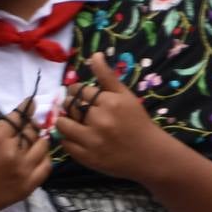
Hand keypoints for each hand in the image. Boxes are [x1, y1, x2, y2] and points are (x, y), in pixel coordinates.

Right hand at [0, 84, 52, 211]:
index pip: (20, 116)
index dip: (27, 107)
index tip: (31, 103)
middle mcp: (12, 152)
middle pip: (32, 130)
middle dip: (31, 125)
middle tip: (27, 125)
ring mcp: (22, 170)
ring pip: (42, 146)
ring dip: (39, 140)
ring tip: (32, 140)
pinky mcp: (27, 186)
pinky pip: (46, 167)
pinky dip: (44, 158)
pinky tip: (36, 156)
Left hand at [53, 55, 167, 182]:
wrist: (149, 154)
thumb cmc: (136, 121)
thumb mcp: (125, 96)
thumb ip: (107, 76)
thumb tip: (94, 54)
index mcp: (110, 103)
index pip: (80, 90)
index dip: (78, 92)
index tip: (82, 96)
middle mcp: (100, 121)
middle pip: (70, 105)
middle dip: (70, 105)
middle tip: (79, 109)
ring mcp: (92, 140)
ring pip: (62, 124)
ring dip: (64, 121)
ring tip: (75, 121)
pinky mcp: (86, 157)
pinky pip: (64, 143)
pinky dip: (67, 138)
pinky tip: (79, 137)